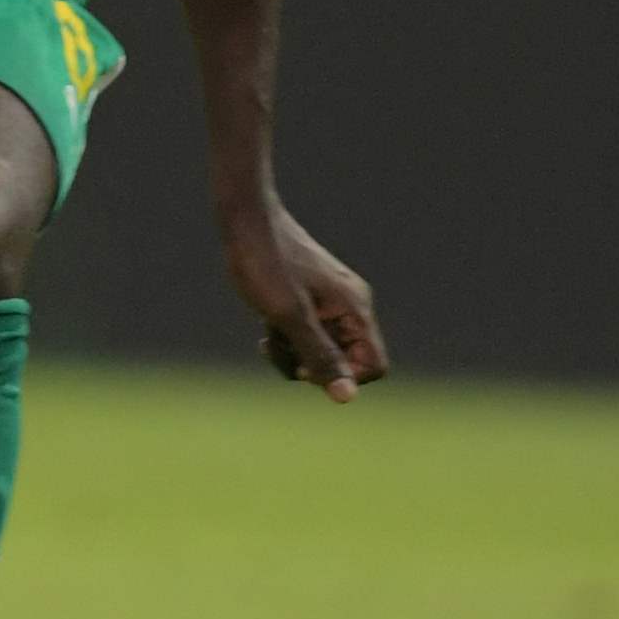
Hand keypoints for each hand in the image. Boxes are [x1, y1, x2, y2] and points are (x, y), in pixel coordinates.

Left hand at [222, 191, 384, 394]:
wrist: (244, 221)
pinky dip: (286, 338)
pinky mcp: (309, 301)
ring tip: (268, 335)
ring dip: (293, 354)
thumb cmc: (266, 263)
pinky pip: (306, 336)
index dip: (342, 377)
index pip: (373, 366)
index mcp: (355, 309)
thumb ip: (320, 356)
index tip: (306, 365)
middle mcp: (349, 307)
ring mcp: (329, 304)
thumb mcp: (289, 317)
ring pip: (322, 351)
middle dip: (310, 365)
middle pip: (345, 362)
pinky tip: (265, 325)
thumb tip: (347, 397)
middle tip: (278, 348)